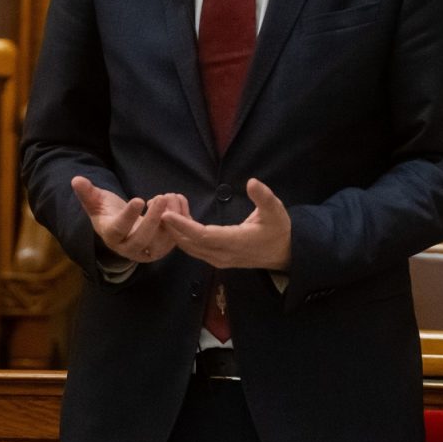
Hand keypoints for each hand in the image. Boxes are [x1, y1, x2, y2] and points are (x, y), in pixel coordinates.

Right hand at [72, 176, 188, 263]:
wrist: (123, 227)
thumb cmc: (108, 211)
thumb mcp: (96, 201)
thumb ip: (87, 193)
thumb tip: (76, 180)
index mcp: (111, 236)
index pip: (119, 228)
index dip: (129, 215)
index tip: (139, 199)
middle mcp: (128, 249)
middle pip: (142, 239)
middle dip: (153, 219)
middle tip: (161, 197)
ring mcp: (146, 252)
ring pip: (161, 243)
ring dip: (168, 221)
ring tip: (168, 197)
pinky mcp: (161, 250)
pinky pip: (172, 241)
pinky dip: (177, 223)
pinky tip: (175, 203)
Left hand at [162, 178, 291, 271]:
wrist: (283, 253)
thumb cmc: (278, 230)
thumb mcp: (275, 211)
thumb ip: (264, 197)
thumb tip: (252, 182)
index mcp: (236, 242)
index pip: (203, 236)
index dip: (184, 225)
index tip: (166, 214)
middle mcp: (222, 254)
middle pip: (189, 243)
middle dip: (172, 226)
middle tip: (159, 204)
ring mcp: (218, 259)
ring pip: (189, 247)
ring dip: (174, 230)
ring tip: (165, 207)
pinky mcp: (215, 258)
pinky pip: (193, 247)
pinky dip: (182, 234)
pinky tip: (177, 216)